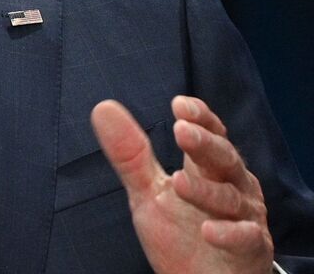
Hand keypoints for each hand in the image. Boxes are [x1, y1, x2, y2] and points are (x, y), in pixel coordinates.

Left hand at [91, 96, 273, 273]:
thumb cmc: (180, 231)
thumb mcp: (148, 191)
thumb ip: (130, 154)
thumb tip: (103, 108)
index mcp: (207, 168)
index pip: (210, 134)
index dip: (199, 118)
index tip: (179, 104)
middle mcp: (231, 186)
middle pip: (223, 158)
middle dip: (204, 143)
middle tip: (181, 130)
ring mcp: (243, 217)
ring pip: (230, 198)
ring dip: (205, 191)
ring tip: (178, 182)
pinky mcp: (250, 249)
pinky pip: (245, 237)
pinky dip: (229, 233)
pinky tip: (208, 231)